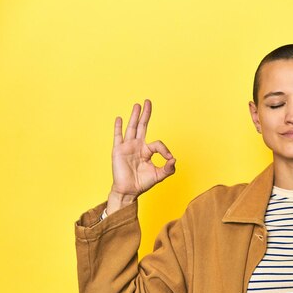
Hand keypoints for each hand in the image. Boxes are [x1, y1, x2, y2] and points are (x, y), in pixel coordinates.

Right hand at [107, 99, 175, 213]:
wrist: (129, 191)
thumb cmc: (143, 183)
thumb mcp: (159, 176)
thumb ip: (168, 168)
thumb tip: (174, 159)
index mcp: (147, 151)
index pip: (158, 144)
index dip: (165, 150)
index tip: (169, 159)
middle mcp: (137, 146)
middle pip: (142, 126)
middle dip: (146, 114)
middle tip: (148, 101)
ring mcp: (127, 147)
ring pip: (132, 128)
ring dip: (135, 116)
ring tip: (138, 105)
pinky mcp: (118, 151)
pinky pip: (118, 137)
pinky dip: (119, 127)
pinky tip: (120, 118)